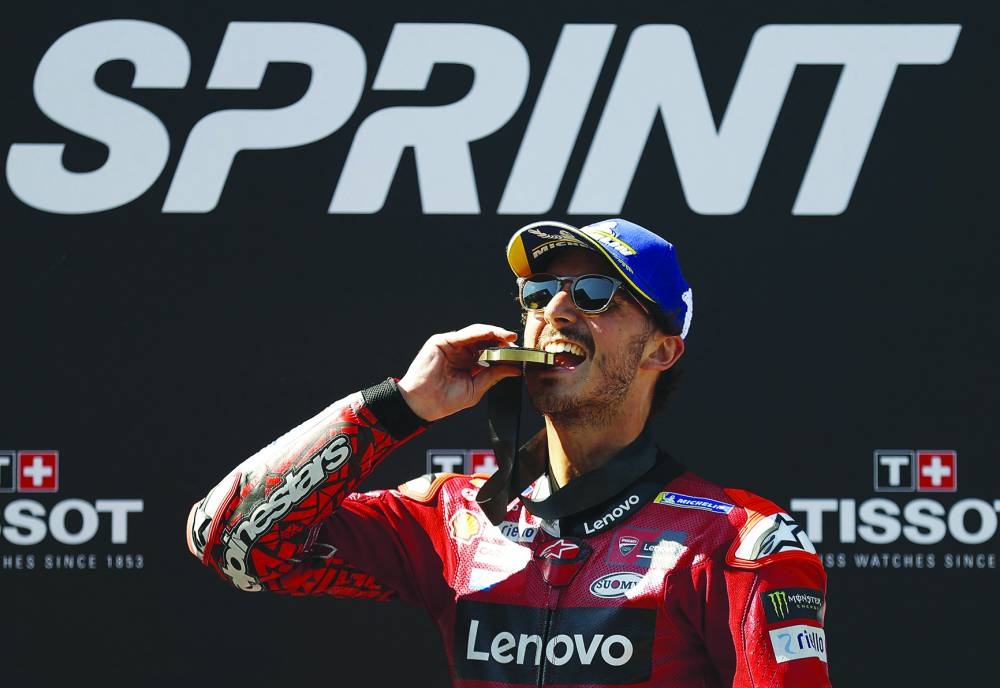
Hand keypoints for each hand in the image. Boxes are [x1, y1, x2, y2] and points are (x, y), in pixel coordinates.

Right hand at [397, 324, 521, 421]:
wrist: (423, 404)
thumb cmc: (445, 400)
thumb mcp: (476, 388)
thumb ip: (493, 375)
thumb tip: (515, 368)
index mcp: (469, 363)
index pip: (491, 351)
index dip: (505, 351)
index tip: (520, 354)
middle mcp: (462, 351)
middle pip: (486, 340)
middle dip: (502, 339)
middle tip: (516, 342)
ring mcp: (452, 345)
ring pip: (477, 333)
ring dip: (494, 333)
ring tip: (508, 337)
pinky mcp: (443, 341)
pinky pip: (465, 334)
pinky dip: (479, 332)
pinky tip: (492, 334)